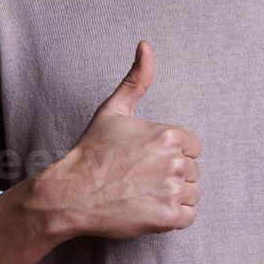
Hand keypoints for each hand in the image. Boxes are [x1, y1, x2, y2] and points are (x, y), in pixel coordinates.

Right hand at [32, 40, 201, 239]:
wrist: (71, 193)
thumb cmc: (91, 152)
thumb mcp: (113, 110)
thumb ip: (136, 78)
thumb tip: (145, 44)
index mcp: (168, 135)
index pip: (192, 147)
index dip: (170, 154)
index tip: (146, 160)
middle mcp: (174, 161)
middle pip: (192, 170)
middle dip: (171, 175)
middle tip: (140, 178)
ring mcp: (172, 191)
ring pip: (193, 194)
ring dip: (173, 196)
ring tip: (144, 194)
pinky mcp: (168, 218)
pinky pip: (188, 217)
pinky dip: (173, 218)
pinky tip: (149, 209)